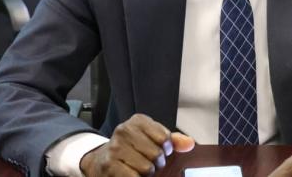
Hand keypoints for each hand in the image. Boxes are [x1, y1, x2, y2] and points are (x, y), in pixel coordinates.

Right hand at [79, 113, 194, 176]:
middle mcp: (124, 130)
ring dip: (147, 173)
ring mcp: (115, 148)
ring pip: (146, 168)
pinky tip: (132, 174)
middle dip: (157, 163)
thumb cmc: (132, 148)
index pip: (165, 137)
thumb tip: (189, 143)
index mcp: (138, 121)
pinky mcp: (109, 165)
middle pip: (156, 154)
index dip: (166, 149)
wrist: (102, 159)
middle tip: (150, 162)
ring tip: (140, 168)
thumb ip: (172, 140)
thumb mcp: (151, 138)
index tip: (161, 150)